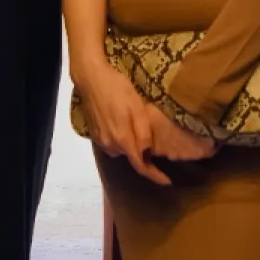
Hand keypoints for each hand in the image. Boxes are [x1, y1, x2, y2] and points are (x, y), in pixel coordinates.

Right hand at [76, 63, 213, 183]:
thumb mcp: (137, 108)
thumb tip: (147, 153)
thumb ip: (143, 134)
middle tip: (154, 140)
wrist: (91, 78)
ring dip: (130, 144)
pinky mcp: (94, 134)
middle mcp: (110, 145)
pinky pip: (112, 143)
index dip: (155, 176)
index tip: (167, 181)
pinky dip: (120, 139)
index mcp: (123, 140)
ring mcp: (100, 140)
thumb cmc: (118, 89)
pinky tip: (122, 123)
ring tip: (136, 127)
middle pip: (131, 157)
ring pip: (121, 150)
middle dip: (142, 153)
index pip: (140, 166)